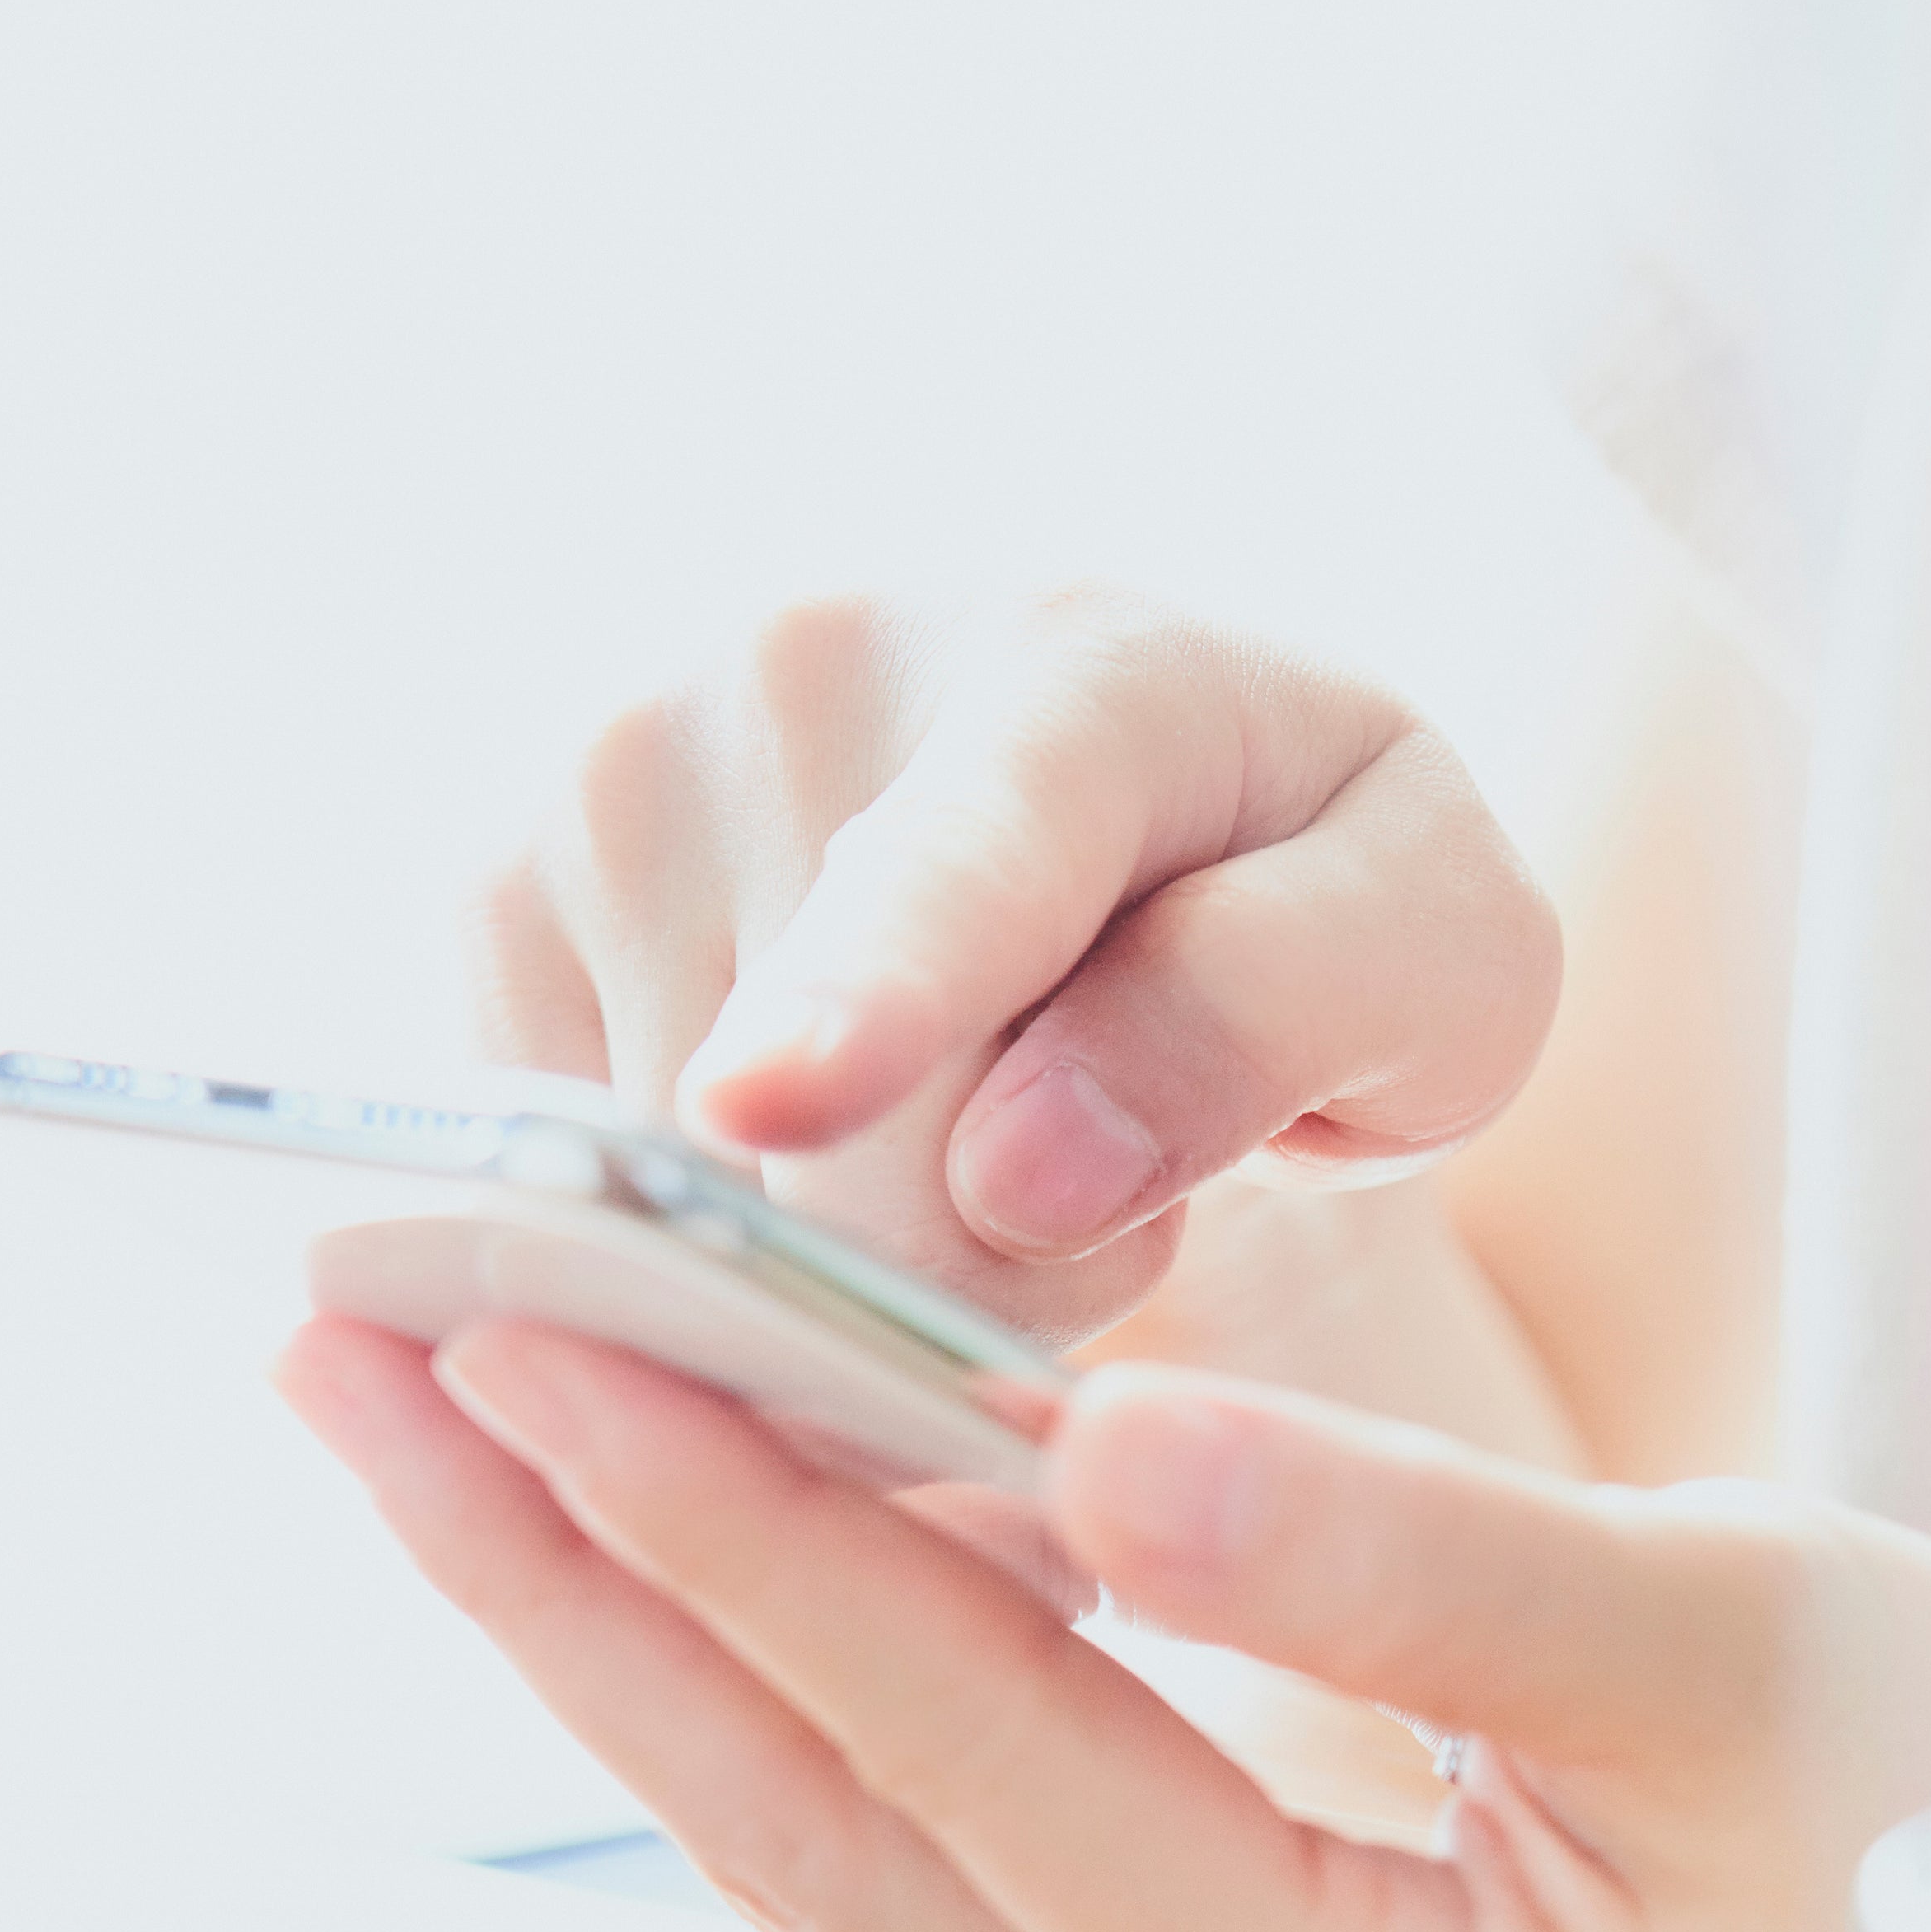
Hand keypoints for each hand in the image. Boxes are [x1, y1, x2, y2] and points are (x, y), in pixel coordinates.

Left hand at [275, 1316, 1930, 1931]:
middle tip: (335, 1362)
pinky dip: (821, 1717)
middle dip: (574, 1592)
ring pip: (870, 1878)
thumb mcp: (1729, 1649)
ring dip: (657, 1654)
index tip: (508, 1318)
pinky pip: (969, 1888)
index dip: (733, 1519)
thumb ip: (1403, 1559)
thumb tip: (1089, 1435)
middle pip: (830, 1840)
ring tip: (450, 1441)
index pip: (964, 1742)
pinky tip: (712, 1578)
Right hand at [481, 588, 1558, 1347]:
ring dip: (843, 1260)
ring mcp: (616, 768)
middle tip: (1099, 1169)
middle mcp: (808, 670)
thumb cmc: (1325, 909)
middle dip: (975, 1263)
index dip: (870, 993)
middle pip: (833, 1145)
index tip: (764, 1102)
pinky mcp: (491, 891)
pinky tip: (821, 1142)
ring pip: (688, 1192)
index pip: (967, 861)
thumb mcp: (1439, 964)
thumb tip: (1020, 1170)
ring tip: (966, 1132)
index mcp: (1089, 668)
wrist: (1154, 807)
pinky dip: (710, 1246)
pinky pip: (569, 1198)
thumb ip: (1287, 1020)